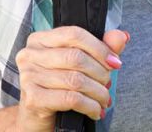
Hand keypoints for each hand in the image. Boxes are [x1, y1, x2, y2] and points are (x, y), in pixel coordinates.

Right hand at [14, 27, 128, 131]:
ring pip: (76, 80)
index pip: (75, 34)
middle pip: (76, 57)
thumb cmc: (58, 85)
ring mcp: (29, 76)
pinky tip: (96, 110)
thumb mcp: (79, 62)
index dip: (100, 48)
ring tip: (104, 98)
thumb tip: (122, 37)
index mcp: (41, 39)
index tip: (114, 62)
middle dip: (100, 72)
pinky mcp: (33, 98)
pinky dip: (89, 105)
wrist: (36, 116)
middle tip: (108, 83)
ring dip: (98, 92)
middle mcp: (30, 55)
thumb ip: (101, 47)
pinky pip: (70, 99)